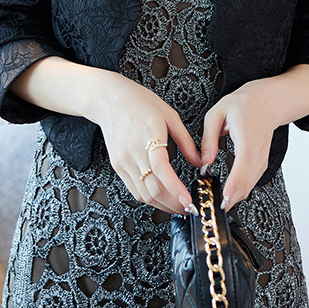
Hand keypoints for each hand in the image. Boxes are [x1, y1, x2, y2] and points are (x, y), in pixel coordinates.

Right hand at [92, 72, 204, 215]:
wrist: (108, 99)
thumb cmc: (139, 102)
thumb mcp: (170, 115)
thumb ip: (186, 141)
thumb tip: (199, 161)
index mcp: (149, 137)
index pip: (162, 170)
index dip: (176, 189)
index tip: (188, 201)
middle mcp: (133, 153)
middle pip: (153, 189)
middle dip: (173, 204)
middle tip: (189, 208)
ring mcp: (123, 162)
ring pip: (143, 194)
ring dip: (162, 205)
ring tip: (178, 206)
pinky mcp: (117, 166)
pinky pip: (134, 190)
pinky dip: (149, 198)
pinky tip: (161, 197)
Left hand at [198, 79, 277, 211]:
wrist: (267, 103)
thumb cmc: (243, 105)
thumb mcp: (217, 113)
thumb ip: (208, 138)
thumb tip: (203, 161)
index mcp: (247, 137)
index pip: (243, 165)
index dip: (234, 185)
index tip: (224, 198)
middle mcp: (257, 152)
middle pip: (247, 182)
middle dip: (230, 198)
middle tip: (211, 206)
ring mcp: (261, 160)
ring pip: (249, 187)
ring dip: (233, 197)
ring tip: (216, 203)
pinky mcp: (261, 165)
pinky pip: (250, 183)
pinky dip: (238, 191)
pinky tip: (226, 194)